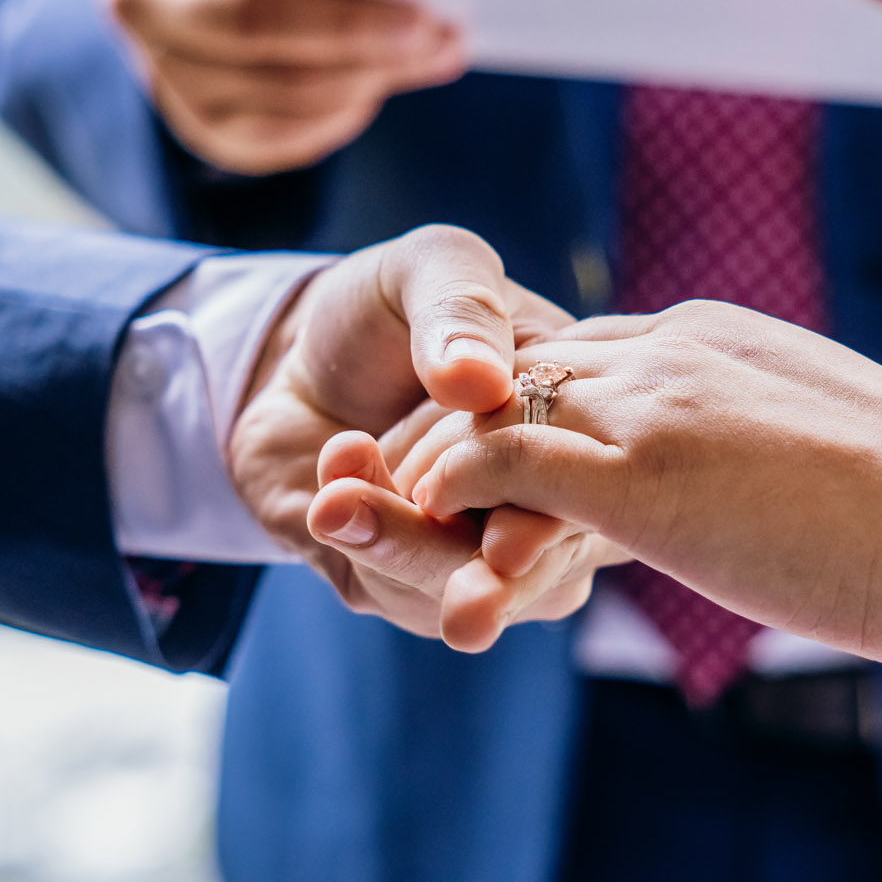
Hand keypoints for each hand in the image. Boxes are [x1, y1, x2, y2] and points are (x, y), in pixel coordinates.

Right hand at [101, 0, 467, 175]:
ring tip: (432, 56)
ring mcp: (163, 71)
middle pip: (252, 26)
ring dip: (364, 78)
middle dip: (354, 35)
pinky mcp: (197, 124)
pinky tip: (380, 86)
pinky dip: (338, 114)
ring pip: (275, 91)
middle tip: (434, 34)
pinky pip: (278, 135)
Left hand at [226, 226, 605, 648]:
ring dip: (398, 545)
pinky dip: (357, 535)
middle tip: (466, 613)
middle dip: (490, 588)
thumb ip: (460, 308)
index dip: (553, 525)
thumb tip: (478, 381)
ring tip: (342, 478)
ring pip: (459, 592)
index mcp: (581, 430)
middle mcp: (542, 504)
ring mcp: (472, 551)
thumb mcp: (430, 268)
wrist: (288, 355)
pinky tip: (337, 469)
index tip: (507, 545)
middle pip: (538, 573)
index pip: (593, 494)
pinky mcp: (398, 579)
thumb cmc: (385, 307)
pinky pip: (391, 590)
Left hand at [370, 301, 881, 667]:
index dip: (533, 406)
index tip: (495, 461)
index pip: (591, 353)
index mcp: (723, 340)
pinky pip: (499, 461)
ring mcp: (655, 407)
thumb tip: (824, 509)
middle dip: (458, 422)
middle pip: (523, 367)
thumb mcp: (846, 466)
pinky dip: (448, 487)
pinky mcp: (639, 475)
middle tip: (401, 480)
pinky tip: (424, 524)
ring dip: (435, 459)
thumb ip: (793, 461)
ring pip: (494, 407)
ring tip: (389, 507)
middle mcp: (677, 351)